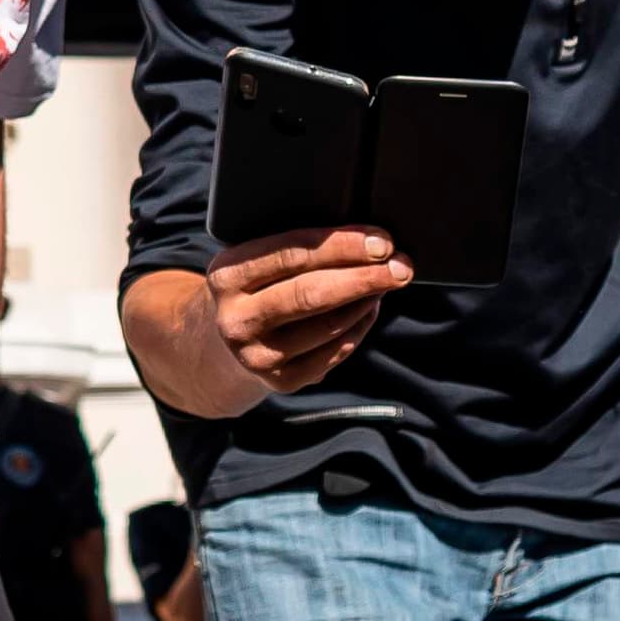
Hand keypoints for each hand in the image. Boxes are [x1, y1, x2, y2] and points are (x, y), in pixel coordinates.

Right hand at [206, 224, 411, 395]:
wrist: (217, 344)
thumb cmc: (254, 287)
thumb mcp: (254, 261)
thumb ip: (294, 248)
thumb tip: (364, 238)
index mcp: (227, 275)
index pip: (292, 254)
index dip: (342, 246)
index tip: (381, 241)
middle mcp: (235, 318)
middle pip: (312, 294)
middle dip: (364, 277)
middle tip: (402, 266)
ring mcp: (256, 355)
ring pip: (327, 326)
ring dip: (366, 301)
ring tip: (388, 282)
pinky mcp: (279, 382)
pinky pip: (332, 354)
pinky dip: (358, 328)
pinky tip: (369, 309)